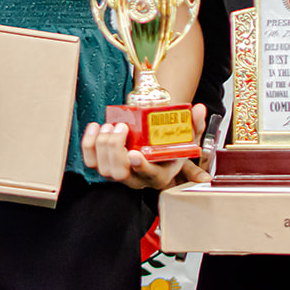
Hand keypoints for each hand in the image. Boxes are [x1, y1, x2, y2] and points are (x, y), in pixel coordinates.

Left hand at [82, 104, 208, 189]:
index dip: (140, 167)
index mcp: (160, 175)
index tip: (134, 154)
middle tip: (121, 128)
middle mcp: (138, 179)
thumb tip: (200, 110)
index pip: (149, 176)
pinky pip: (91, 162)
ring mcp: (120, 174)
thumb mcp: (188, 136)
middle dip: (116, 149)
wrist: (155, 146)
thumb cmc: (171, 145)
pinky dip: (88, 145)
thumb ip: (195, 123)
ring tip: (110, 126)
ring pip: (104, 170)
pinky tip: (95, 127)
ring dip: (102, 146)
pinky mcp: (105, 166)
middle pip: (120, 173)